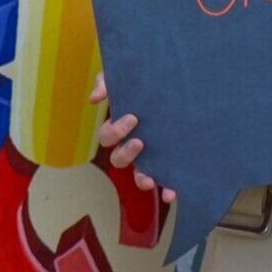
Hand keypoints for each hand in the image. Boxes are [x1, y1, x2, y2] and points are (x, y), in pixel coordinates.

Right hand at [91, 72, 177, 203]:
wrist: (177, 85)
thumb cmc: (145, 83)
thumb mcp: (125, 77)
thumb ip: (106, 82)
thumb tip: (94, 99)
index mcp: (120, 128)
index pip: (108, 136)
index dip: (116, 132)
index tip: (133, 118)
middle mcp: (132, 144)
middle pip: (118, 159)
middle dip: (126, 154)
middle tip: (140, 142)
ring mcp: (150, 156)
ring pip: (138, 175)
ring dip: (141, 179)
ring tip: (150, 180)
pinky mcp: (168, 162)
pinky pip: (164, 181)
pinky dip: (165, 190)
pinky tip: (170, 194)